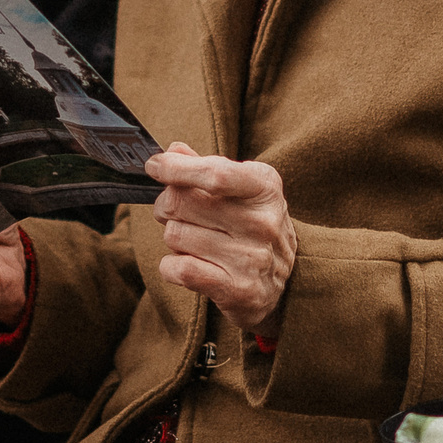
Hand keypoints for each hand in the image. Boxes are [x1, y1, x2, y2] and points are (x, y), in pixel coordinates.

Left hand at [149, 142, 296, 337]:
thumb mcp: (241, 187)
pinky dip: (171, 266)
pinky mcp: (238, 290)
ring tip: (193, 241)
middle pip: (181, 202)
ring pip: (174, 235)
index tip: (155, 166)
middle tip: (175, 212)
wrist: (288, 279)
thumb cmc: (254, 223)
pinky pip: (178, 268)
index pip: (214, 174)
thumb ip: (207, 166)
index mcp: (264, 187)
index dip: (176, 168)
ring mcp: (251, 258)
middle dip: (167, 205)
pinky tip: (188, 264)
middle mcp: (262, 222)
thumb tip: (172, 152)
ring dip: (173, 237)